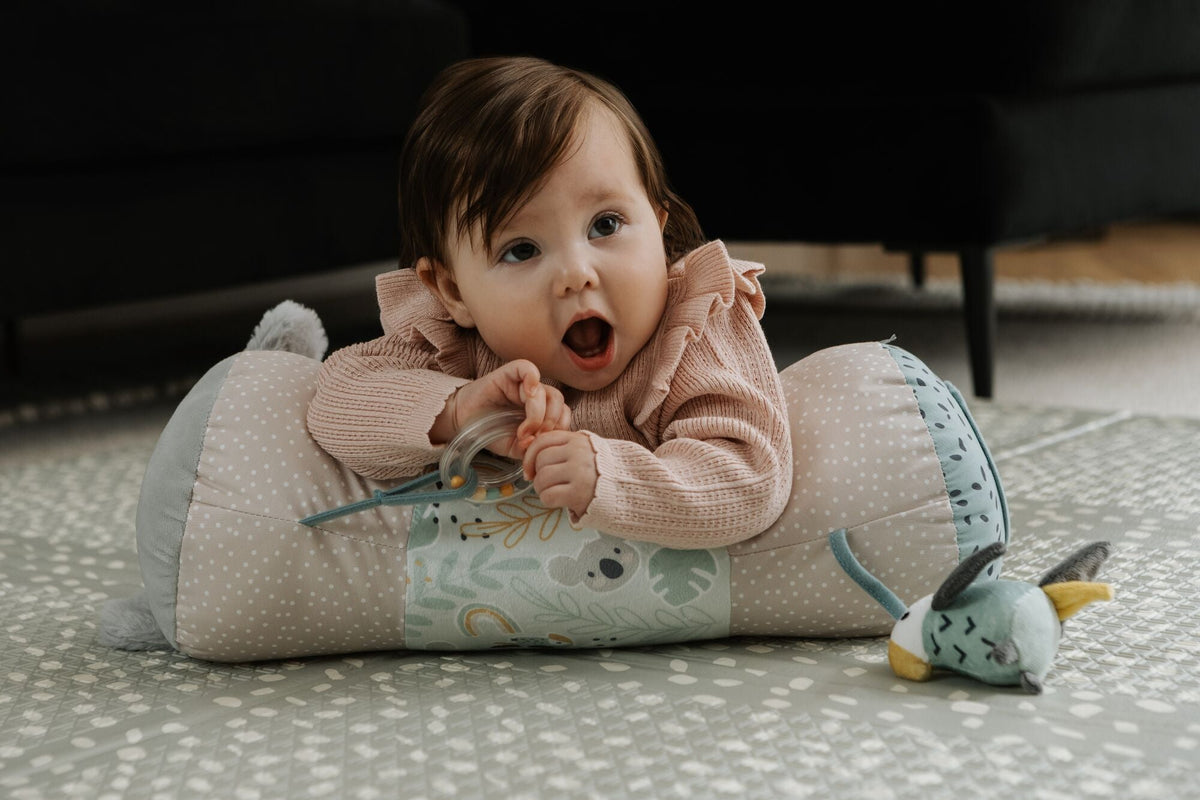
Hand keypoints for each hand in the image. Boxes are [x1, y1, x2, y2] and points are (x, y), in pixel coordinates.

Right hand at [436, 360, 570, 457]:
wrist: (462, 422)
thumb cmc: (489, 431)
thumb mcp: (514, 447)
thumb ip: (531, 449)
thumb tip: (541, 446)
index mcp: (542, 410)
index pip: (563, 415)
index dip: (558, 430)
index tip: (542, 444)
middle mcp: (536, 395)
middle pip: (559, 402)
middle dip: (551, 423)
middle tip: (535, 437)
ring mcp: (523, 383)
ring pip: (547, 391)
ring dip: (540, 413)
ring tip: (525, 430)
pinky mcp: (509, 373)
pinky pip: (528, 368)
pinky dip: (532, 379)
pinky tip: (527, 395)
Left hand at [522, 430, 597, 518]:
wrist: (632, 491)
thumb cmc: (605, 474)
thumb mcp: (589, 452)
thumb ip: (565, 449)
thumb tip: (532, 457)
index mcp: (579, 440)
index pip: (543, 440)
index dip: (530, 456)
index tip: (530, 469)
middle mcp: (578, 453)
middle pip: (541, 460)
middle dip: (537, 475)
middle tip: (546, 484)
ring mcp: (579, 472)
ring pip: (542, 478)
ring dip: (541, 489)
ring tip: (553, 492)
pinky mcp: (578, 493)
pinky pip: (548, 495)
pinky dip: (548, 500)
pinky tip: (559, 501)